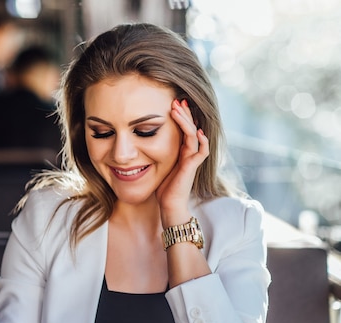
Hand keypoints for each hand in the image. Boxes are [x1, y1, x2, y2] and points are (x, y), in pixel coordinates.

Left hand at [156, 99, 208, 223]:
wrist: (169, 205)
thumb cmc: (163, 187)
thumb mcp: (157, 165)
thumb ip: (154, 153)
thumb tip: (139, 141)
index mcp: (181, 151)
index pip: (183, 129)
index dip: (180, 116)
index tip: (172, 103)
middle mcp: (189, 153)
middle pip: (190, 128)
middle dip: (184, 113)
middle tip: (178, 100)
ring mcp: (192, 159)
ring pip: (194, 136)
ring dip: (187, 121)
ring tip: (179, 109)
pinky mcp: (192, 168)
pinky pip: (201, 152)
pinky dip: (201, 142)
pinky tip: (198, 132)